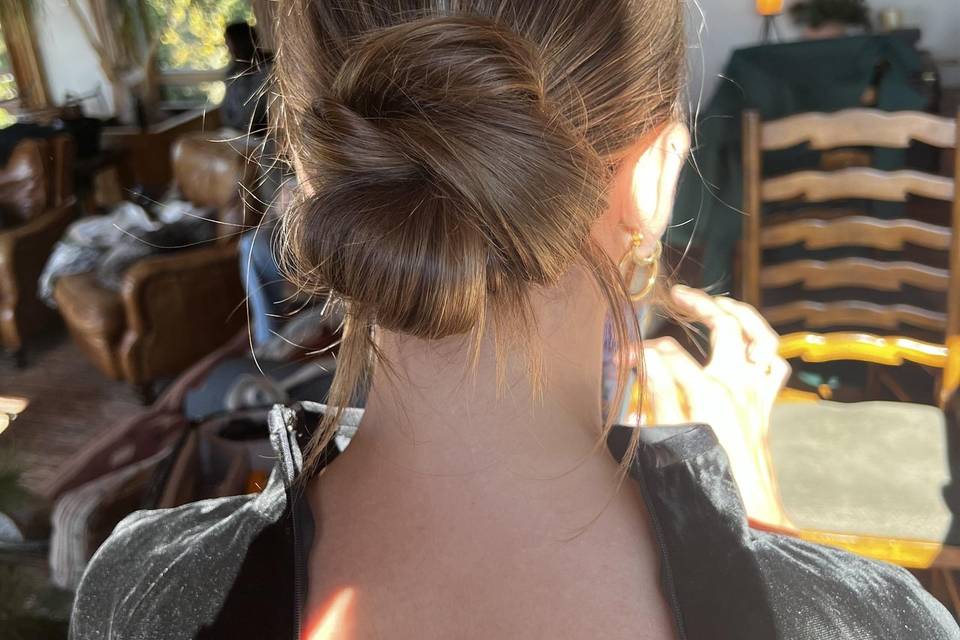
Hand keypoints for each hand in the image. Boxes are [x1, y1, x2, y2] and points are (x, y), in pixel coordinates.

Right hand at [639, 285, 792, 530]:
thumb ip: (657, 392)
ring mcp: (758, 393)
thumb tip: (644, 356)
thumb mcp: (668, 436)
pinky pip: (774, 365)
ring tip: (720, 303)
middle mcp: (739, 384)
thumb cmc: (704, 480)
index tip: (626, 354)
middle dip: (699, 303)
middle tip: (677, 295)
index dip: (643, 349)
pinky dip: (763, 348)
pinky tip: (746, 345)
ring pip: (762, 337)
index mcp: (708, 391)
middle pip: (724, 324)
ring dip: (742, 314)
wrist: (748, 514)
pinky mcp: (766, 406)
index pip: (668, 351)